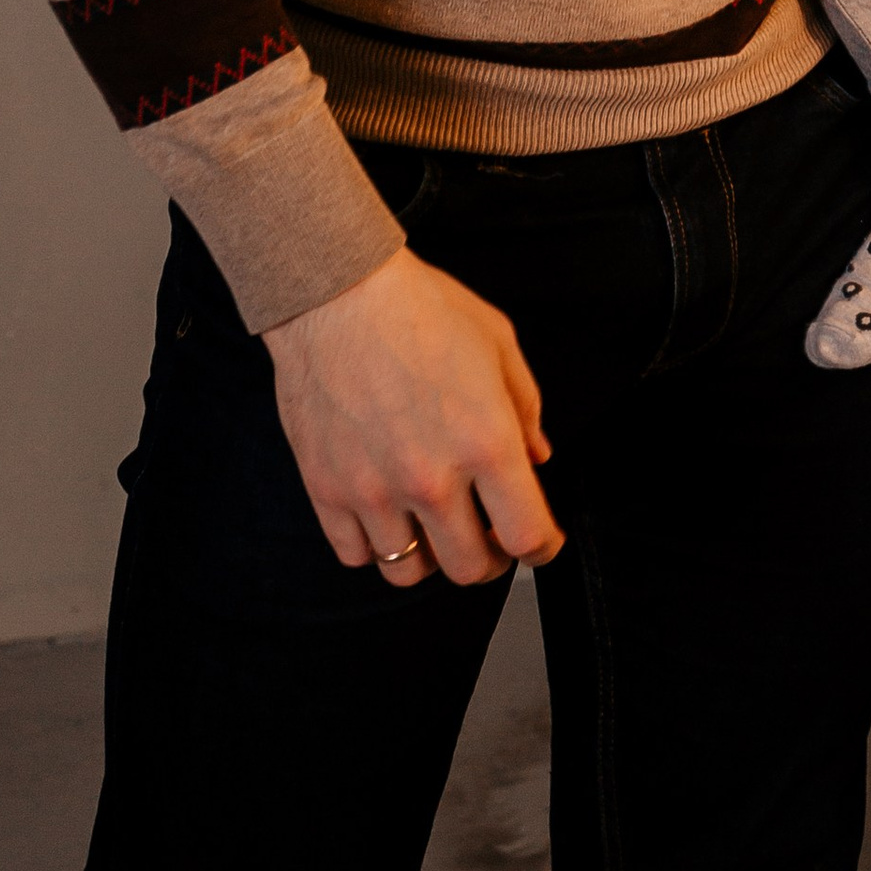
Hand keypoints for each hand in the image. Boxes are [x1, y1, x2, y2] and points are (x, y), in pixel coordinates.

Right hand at [265, 247, 560, 588]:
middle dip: (491, 558)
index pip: (526, 535)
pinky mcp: (328, 491)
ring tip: (437, 529)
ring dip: (432, 559)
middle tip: (490, 536)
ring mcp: (375, 491)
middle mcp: (432, 478)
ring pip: (410, 574)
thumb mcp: (498, 342)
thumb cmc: (422, 309)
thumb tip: (536, 457)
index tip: (542, 544)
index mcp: (486, 442)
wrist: (338, 296)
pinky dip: (376, 547)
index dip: (543, 548)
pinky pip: (355, 555)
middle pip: (470, 568)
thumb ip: (525, 407)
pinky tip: (389, 516)